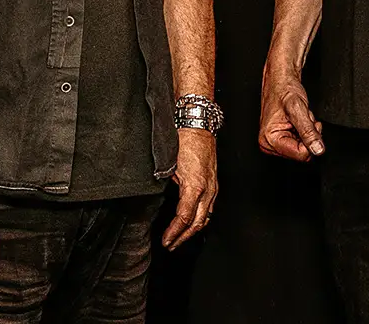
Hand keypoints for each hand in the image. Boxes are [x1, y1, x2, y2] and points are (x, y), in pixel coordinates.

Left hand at [162, 127, 218, 248]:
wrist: (198, 124)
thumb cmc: (183, 139)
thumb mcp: (169, 163)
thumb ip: (164, 182)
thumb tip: (155, 198)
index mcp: (195, 186)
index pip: (185, 217)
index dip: (174, 232)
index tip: (166, 240)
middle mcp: (208, 189)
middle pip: (198, 223)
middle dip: (183, 237)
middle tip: (170, 245)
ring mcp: (213, 187)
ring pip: (206, 217)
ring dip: (192, 231)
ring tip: (179, 238)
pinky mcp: (213, 184)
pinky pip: (209, 208)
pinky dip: (200, 219)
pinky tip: (192, 223)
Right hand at [258, 65, 324, 160]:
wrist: (281, 78)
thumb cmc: (284, 89)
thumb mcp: (298, 110)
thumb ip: (309, 132)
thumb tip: (317, 149)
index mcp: (269, 139)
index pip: (300, 154)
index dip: (311, 140)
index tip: (310, 124)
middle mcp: (269, 143)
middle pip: (301, 153)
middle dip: (308, 135)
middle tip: (303, 119)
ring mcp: (274, 142)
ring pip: (302, 148)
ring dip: (307, 132)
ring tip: (300, 117)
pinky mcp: (280, 138)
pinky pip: (300, 142)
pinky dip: (304, 130)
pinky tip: (298, 119)